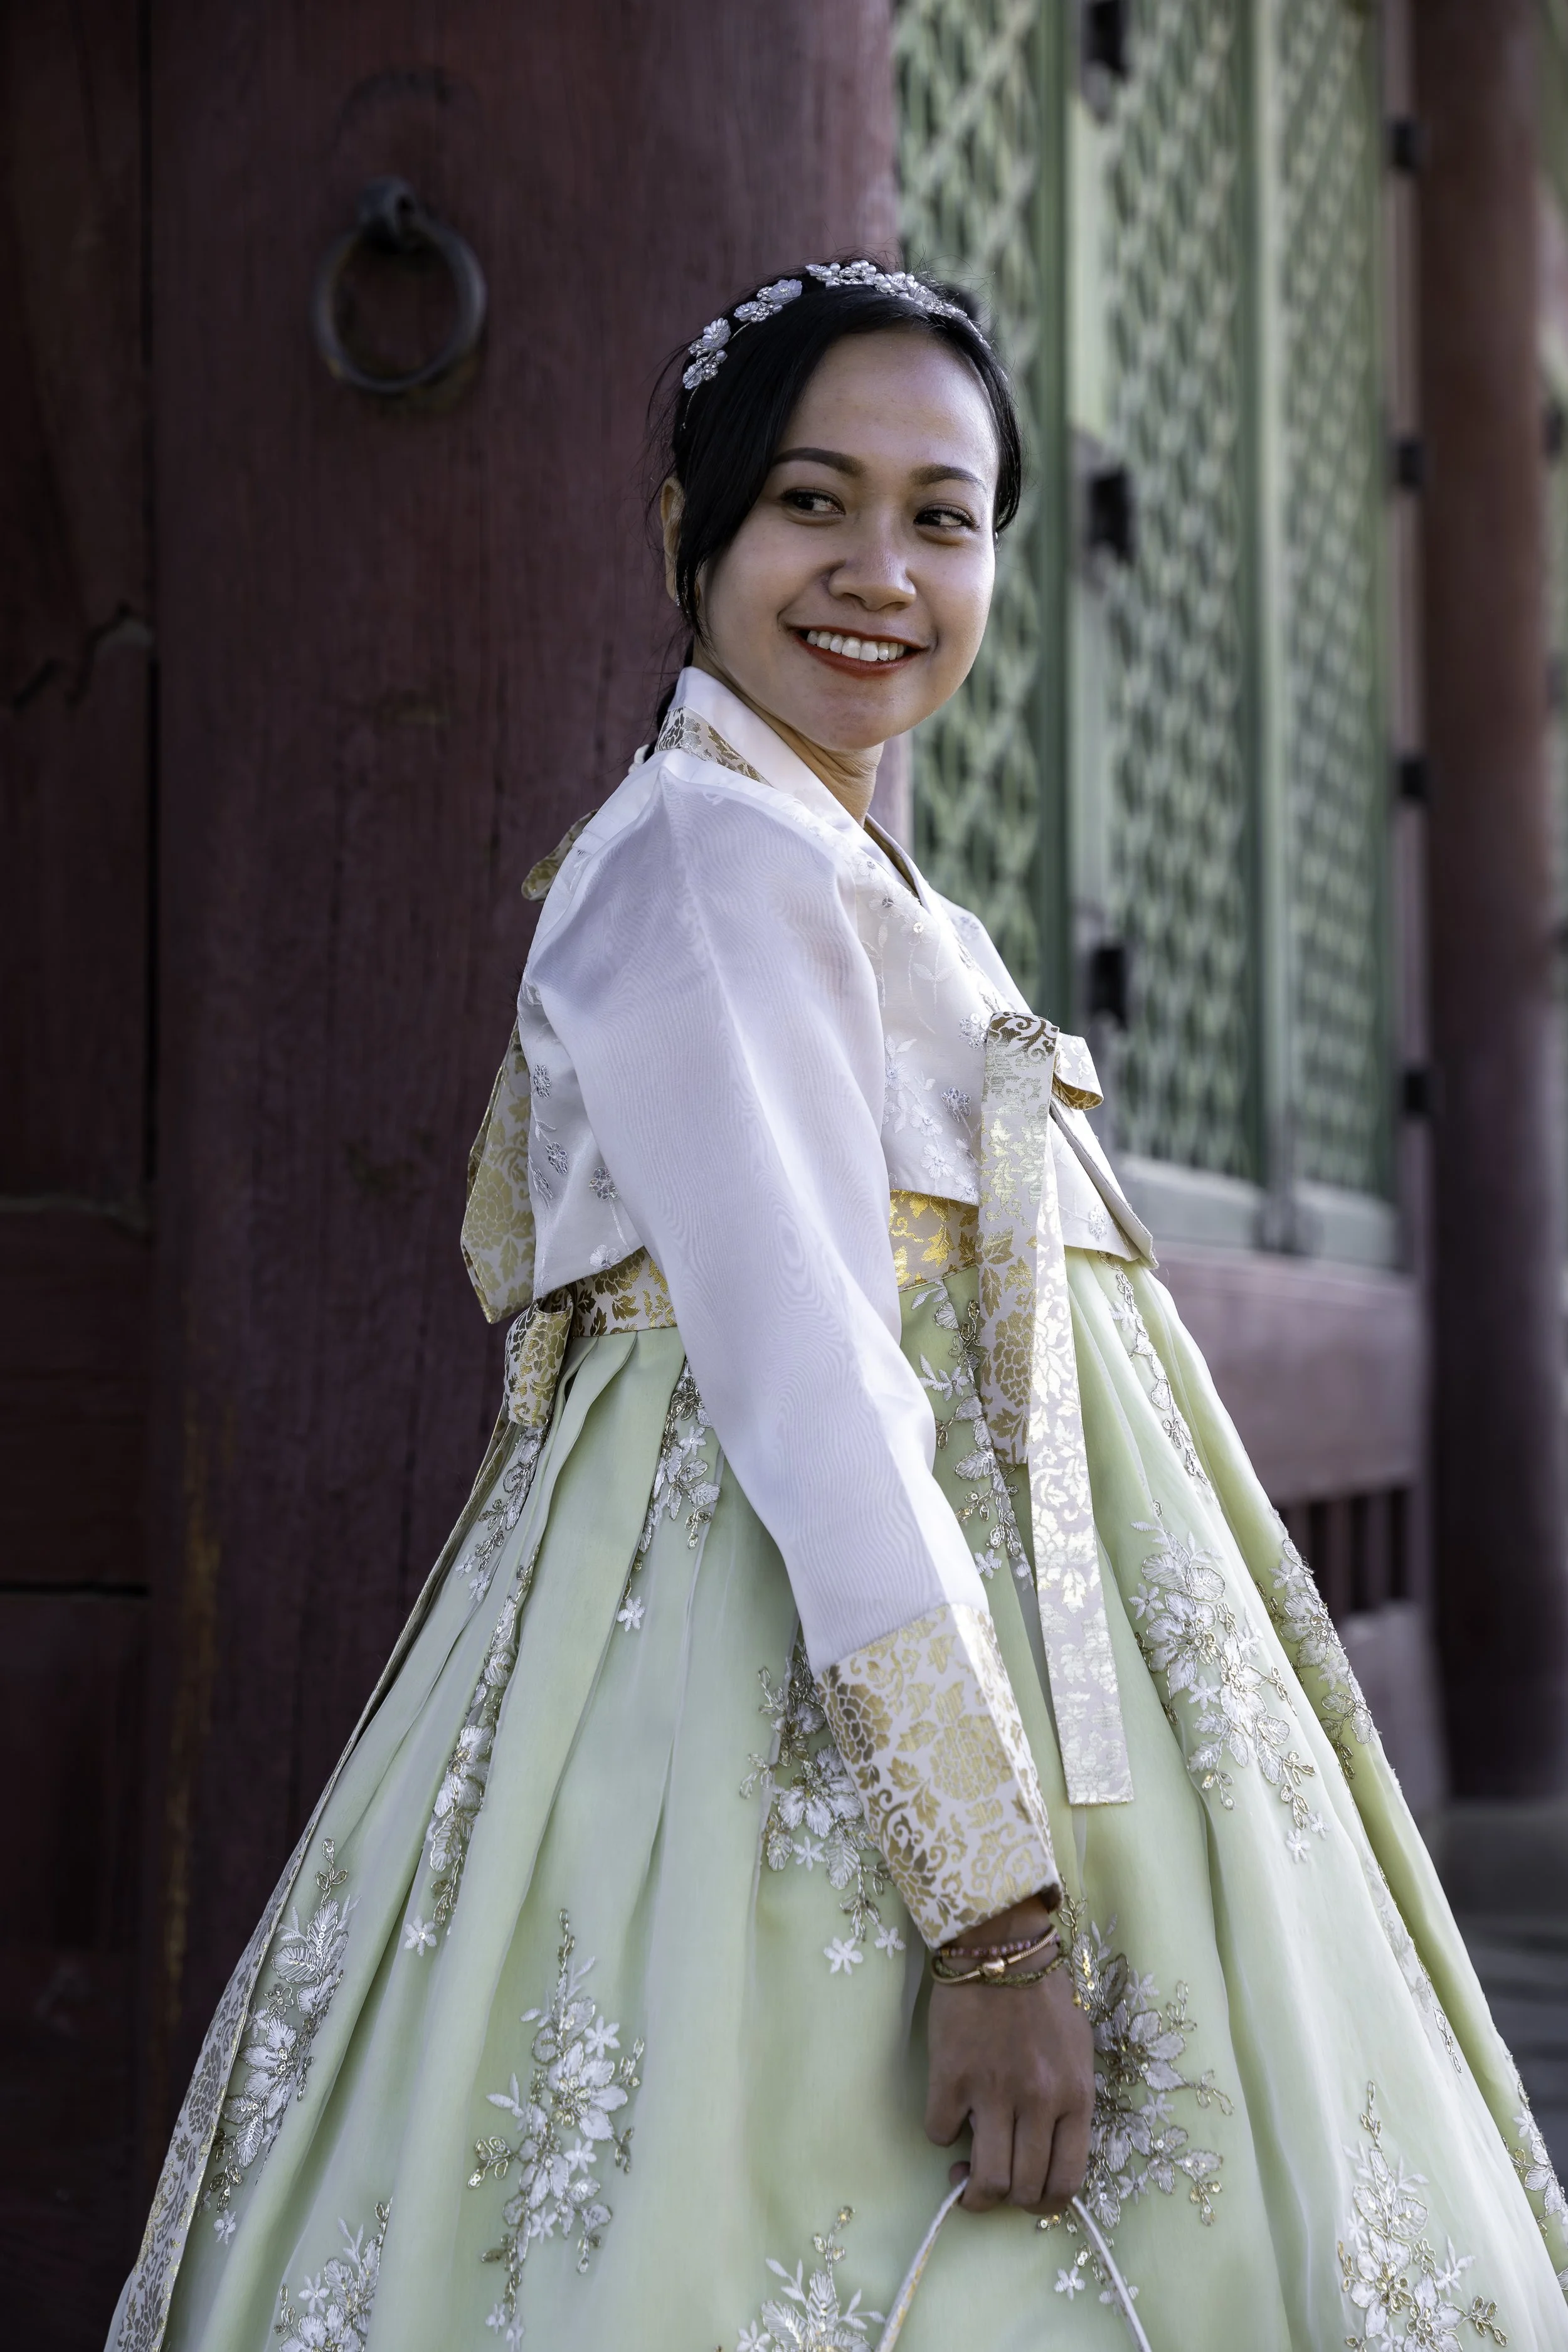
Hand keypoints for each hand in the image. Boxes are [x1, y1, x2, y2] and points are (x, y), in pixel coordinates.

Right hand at [924, 1902, 1093, 2216]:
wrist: (1000, 1946)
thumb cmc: (1043, 1999)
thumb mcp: (1076, 2054)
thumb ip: (1067, 2104)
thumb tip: (1045, 2153)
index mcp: (1075, 2096)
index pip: (1067, 2182)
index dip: (1043, 2205)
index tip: (1026, 2197)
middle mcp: (1039, 2100)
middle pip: (1022, 2189)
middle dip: (1004, 2200)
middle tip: (990, 2184)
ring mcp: (993, 2090)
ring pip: (984, 2179)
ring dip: (970, 2189)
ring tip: (963, 2176)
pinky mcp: (951, 2075)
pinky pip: (940, 2133)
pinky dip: (942, 2133)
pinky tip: (948, 2113)